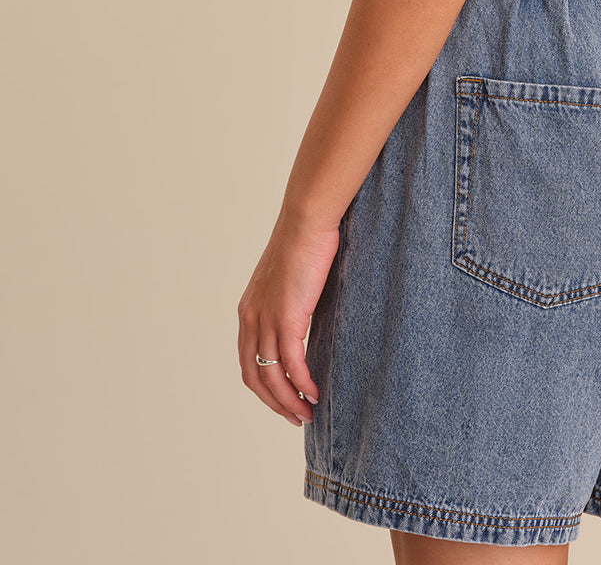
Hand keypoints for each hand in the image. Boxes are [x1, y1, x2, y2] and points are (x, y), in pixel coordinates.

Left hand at [237, 216, 340, 426]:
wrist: (306, 222)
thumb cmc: (305, 242)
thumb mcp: (289, 279)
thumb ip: (290, 302)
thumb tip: (304, 319)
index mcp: (248, 310)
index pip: (248, 362)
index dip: (264, 387)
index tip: (284, 400)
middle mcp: (251, 319)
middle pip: (254, 378)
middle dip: (274, 403)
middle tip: (295, 417)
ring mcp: (266, 320)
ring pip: (271, 377)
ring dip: (288, 401)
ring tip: (306, 415)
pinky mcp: (286, 318)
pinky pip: (291, 364)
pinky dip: (301, 384)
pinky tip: (314, 393)